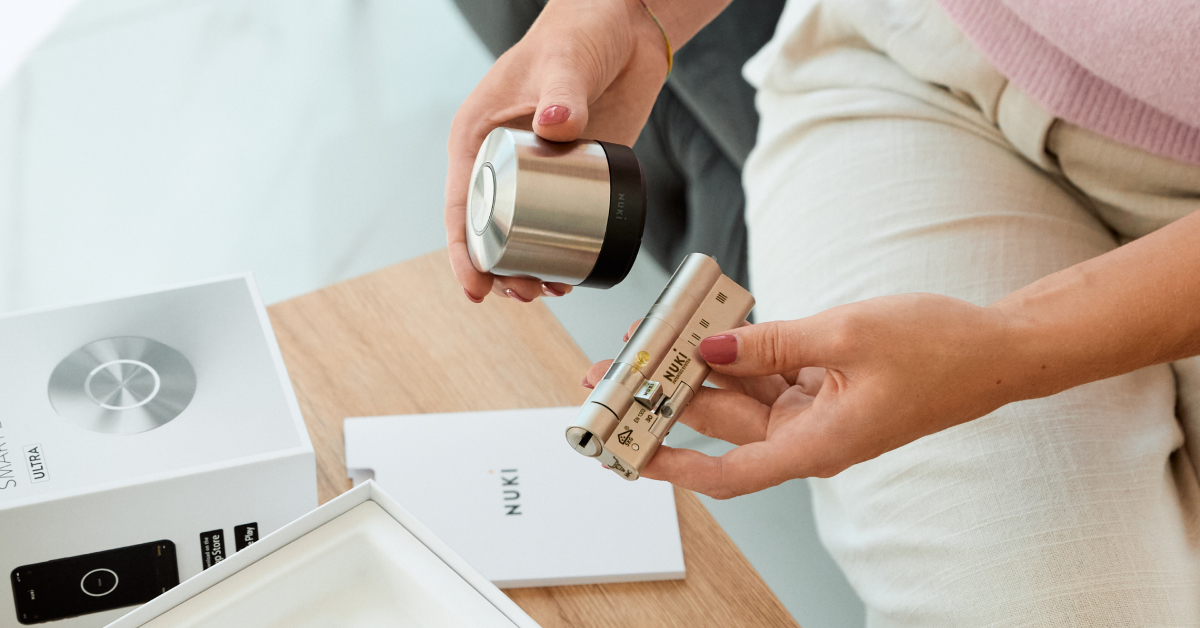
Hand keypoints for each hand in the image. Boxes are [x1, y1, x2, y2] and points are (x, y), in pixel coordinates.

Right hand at [445, 0, 669, 302]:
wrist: (626, 26)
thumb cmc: (578, 31)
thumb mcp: (564, 61)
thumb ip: (562, 91)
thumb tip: (556, 124)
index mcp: (478, 135)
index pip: (461, 204)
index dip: (464, 252)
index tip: (475, 288)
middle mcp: (503, 160)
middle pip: (491, 231)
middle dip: (502, 272)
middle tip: (528, 294)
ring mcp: (540, 172)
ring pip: (525, 235)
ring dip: (532, 270)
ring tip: (551, 292)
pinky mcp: (576, 175)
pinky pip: (563, 224)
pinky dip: (564, 253)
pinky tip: (575, 277)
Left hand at [584, 294, 1021, 497]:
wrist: (996, 347)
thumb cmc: (940, 351)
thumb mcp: (847, 335)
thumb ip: (772, 342)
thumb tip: (713, 346)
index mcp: (817, 443)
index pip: (731, 473)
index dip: (676, 467)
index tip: (630, 454)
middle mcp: (810, 433)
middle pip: (725, 421)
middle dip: (671, 392)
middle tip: (622, 367)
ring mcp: (816, 408)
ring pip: (741, 389)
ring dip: (701, 362)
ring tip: (655, 333)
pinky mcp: (823, 382)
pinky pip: (768, 367)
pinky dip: (742, 346)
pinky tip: (711, 322)